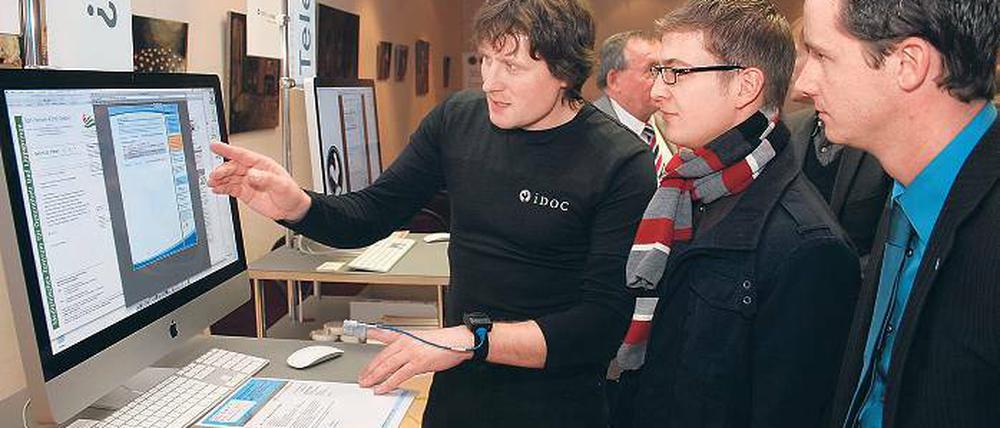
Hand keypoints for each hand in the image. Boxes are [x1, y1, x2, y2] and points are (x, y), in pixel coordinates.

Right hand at [207, 142, 311, 220]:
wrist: (291, 209)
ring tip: (212, 183)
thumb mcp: (282, 185)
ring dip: (219, 179)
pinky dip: (222, 188)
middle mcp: (252, 171)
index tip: (215, 146)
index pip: (242, 154)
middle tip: (215, 175)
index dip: (228, 150)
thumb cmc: (290, 193)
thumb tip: (252, 174)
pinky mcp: (244, 192)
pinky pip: (230, 188)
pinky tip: (216, 189)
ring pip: (229, 177)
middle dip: (222, 170)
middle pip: (233, 167)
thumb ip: (267, 179)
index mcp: (261, 164)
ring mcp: (247, 182)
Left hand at [359, 326, 474, 393]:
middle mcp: (405, 342)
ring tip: (367, 384)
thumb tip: (401, 358)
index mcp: (405, 335)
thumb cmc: (444, 341)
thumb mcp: (421, 339)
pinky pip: (399, 376)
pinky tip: (382, 388)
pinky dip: (388, 383)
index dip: (371, 338)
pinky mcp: (417, 363)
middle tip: (362, 377)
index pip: (383, 336)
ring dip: (374, 377)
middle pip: (381, 357)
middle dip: (369, 368)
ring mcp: (410, 352)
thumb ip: (408, 347)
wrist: (458, 340)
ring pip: (387, 366)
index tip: (363, 337)